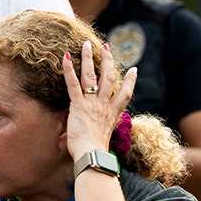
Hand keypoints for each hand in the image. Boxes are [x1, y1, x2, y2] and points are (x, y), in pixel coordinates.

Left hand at [62, 40, 135, 158]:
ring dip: (89, 58)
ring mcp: (92, 103)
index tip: (133, 70)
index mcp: (113, 113)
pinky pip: (73, 84)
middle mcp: (104, 105)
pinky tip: (66, 56)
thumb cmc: (95, 152)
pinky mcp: (78, 105)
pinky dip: (69, 70)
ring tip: (87, 45)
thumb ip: (99, 131)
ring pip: (92, 76)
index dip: (130, 81)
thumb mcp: (102, 138)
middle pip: (109, 78)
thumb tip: (96, 135)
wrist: (92, 155)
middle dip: (107, 60)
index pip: (125, 94)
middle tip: (106, 47)